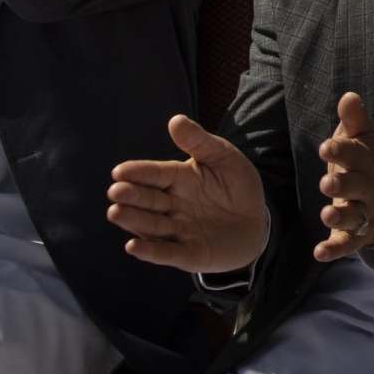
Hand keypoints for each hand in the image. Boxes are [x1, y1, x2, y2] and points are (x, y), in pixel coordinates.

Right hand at [108, 114, 269, 274]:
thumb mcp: (225, 159)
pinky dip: (150, 251)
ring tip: (116, 212)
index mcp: (179, 179)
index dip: (138, 173)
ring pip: (152, 226)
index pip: (156, 174)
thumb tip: (175, 120)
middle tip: (115, 191)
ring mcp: (178, 231)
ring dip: (134, 221)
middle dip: (131, 196)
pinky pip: (167, 253)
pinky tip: (132, 246)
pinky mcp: (188, 254)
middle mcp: (172, 206)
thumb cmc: (237, 187)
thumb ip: (201, 142)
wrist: (257, 223)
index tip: (120, 171)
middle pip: (148, 200)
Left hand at [315, 91, 373, 260]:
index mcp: (367, 163)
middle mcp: (368, 189)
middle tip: (327, 183)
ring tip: (326, 214)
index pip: (358, 155)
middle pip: (359, 187)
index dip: (343, 152)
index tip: (326, 147)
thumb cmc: (363, 167)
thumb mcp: (361, 142)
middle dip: (344, 184)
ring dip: (341, 216)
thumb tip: (348, 96)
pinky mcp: (355, 237)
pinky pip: (346, 245)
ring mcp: (363, 215)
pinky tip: (319, 253)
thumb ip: (354, 121)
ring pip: (355, 217)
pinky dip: (334, 250)